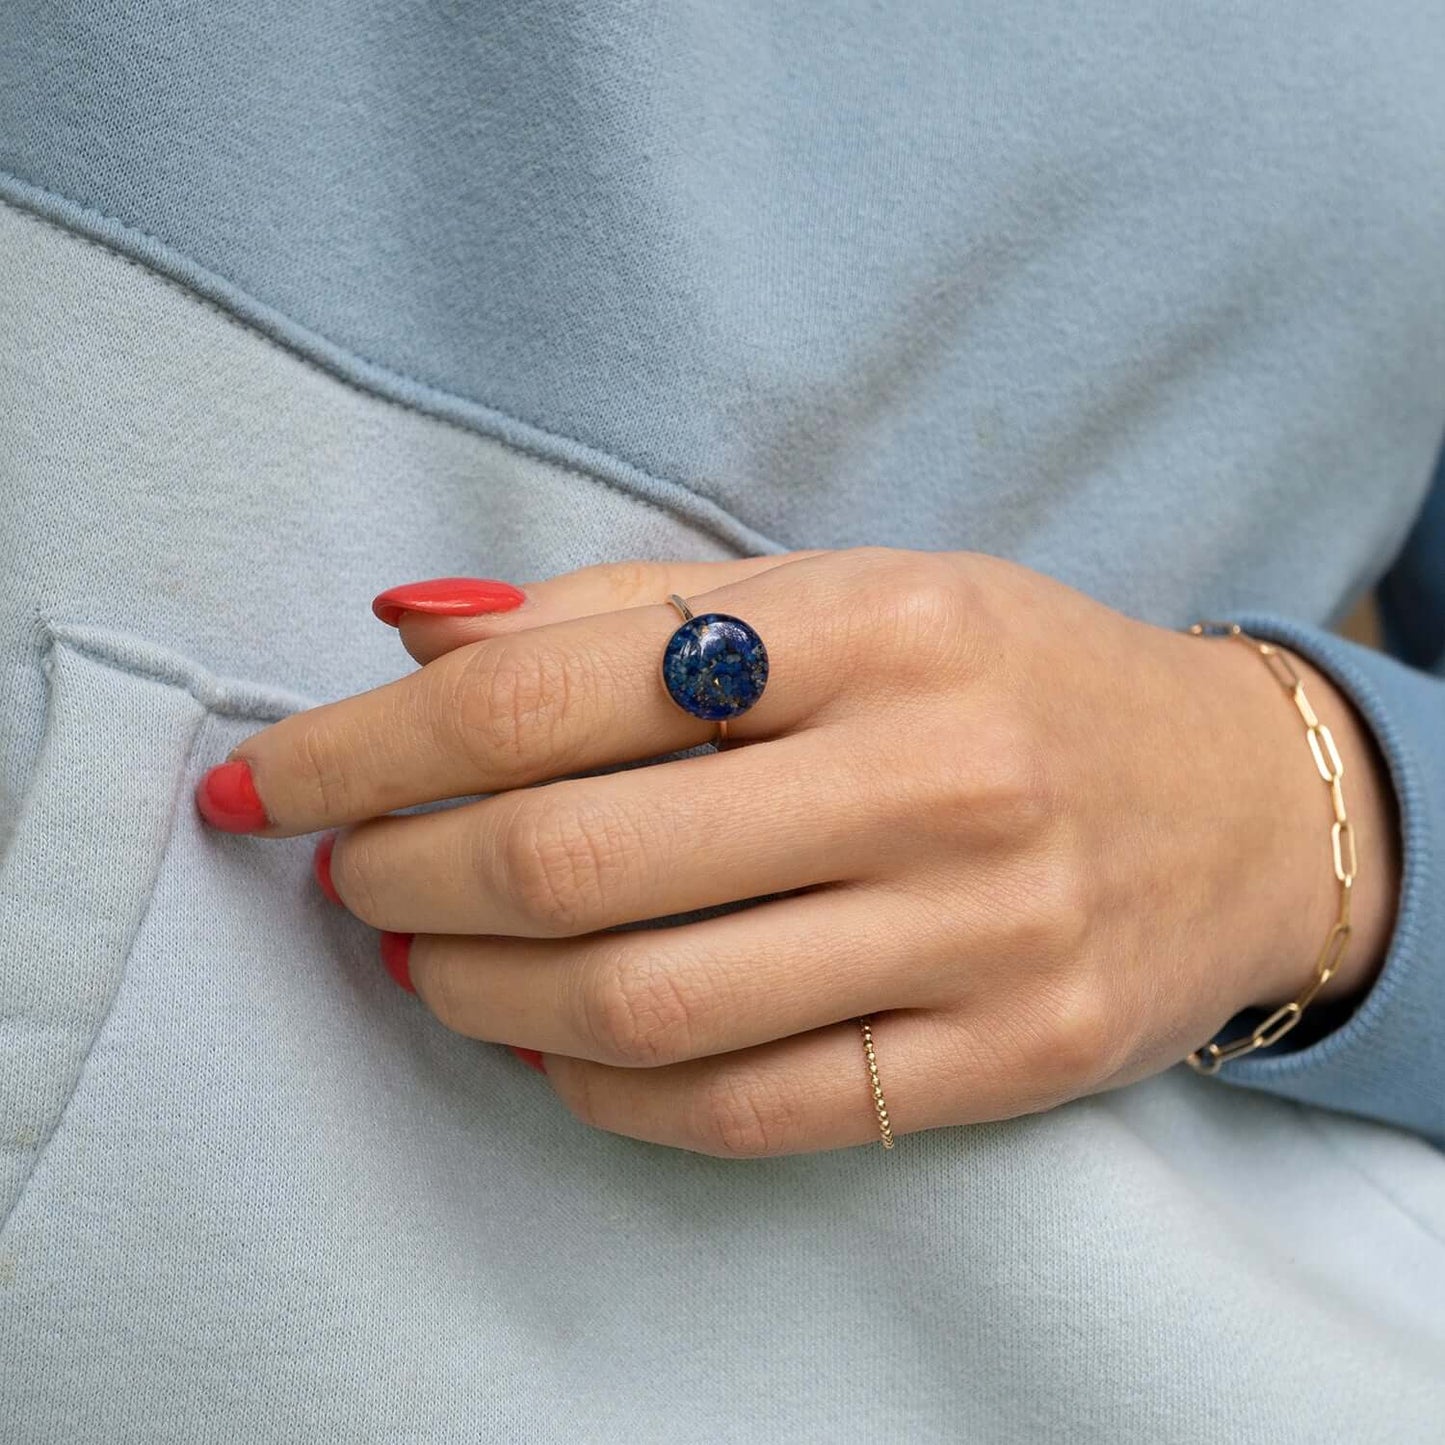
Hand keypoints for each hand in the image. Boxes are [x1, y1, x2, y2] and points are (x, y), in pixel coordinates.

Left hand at [195, 548, 1400, 1155]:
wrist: (1234, 804)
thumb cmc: (1006, 679)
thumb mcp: (849, 594)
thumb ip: (635, 609)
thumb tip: (416, 633)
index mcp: (876, 623)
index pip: (550, 689)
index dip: (370, 743)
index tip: (272, 781)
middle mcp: (930, 776)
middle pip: (574, 858)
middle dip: (403, 877)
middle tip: (352, 874)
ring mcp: (974, 933)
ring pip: (644, 1003)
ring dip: (478, 994)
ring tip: (426, 961)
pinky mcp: (999, 1057)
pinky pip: (746, 1106)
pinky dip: (600, 1088)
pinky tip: (550, 1044)